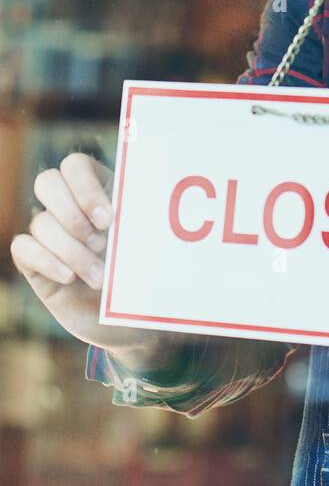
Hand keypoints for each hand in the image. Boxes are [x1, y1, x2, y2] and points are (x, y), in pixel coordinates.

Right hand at [10, 151, 176, 364]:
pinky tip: (69, 277)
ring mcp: (50, 233)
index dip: (86, 188)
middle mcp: (69, 206)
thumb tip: (144, 199)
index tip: (107, 220)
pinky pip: (23, 247)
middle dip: (73, 215)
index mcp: (99, 189)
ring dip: (72, 251)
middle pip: (47, 182)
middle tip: (101, 244)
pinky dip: (46, 260)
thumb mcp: (148, 244)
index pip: (75, 165)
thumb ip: (139, 220)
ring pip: (40, 222)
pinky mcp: (35, 262)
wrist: (130, 321)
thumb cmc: (144, 275)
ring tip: (100, 277)